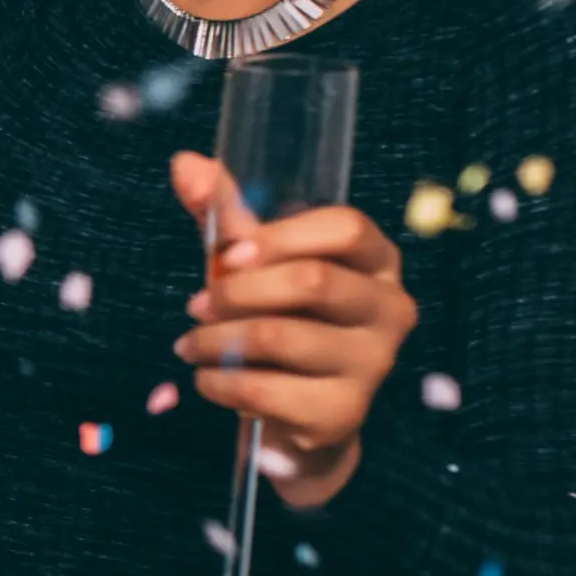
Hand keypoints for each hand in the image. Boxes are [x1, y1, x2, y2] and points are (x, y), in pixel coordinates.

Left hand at [168, 150, 415, 509]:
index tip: (227, 256)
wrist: (301, 413)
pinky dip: (219, 383)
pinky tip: (207, 379)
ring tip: (190, 344)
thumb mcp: (255, 263)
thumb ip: (226, 215)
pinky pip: (265, 390)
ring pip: (281, 337)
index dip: (280, 237)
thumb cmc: (280, 318)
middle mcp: (391, 308)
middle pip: (313, 281)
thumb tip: (184, 163)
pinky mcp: (343, 413)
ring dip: (215, 340)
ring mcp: (375, 364)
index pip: (346, 227)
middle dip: (237, 291)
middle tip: (195, 305)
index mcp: (377, 260)